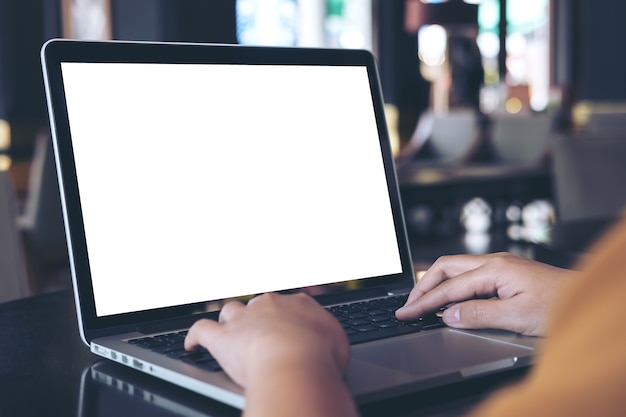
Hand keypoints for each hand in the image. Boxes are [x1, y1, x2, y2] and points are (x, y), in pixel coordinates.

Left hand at [184, 292, 356, 416]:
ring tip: (229, 331)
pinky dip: (194, 337)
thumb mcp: (338, 345)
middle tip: (264, 332)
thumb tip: (329, 347)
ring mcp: (244, 319)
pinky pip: (201, 330)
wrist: (294, 359)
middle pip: (260, 304)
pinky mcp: (221, 338)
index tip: (292, 325)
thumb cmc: (320, 354)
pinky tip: (191, 345)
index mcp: (298, 304)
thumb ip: (329, 341)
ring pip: (230, 310)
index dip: (290, 316)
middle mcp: (269, 305)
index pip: (292, 304)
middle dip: (260, 316)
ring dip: (229, 320)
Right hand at [395, 253, 572, 335]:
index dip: (425, 302)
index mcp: (495, 268)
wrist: (587, 297)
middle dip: (423, 286)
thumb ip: (478, 314)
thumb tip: (448, 315)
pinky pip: (469, 274)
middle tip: (408, 304)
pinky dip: (453, 286)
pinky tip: (450, 298)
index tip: (407, 313)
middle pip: (446, 267)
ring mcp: (501, 264)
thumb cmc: (561, 304)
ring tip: (422, 301)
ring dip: (437, 284)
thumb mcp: (517, 316)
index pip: (449, 287)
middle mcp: (495, 261)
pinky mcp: (506, 272)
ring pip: (456, 268)